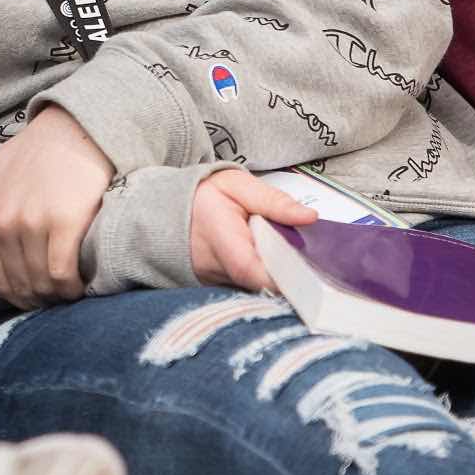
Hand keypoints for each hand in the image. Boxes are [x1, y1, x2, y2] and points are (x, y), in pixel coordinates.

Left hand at [0, 108, 112, 307]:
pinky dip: (71, 288)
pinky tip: (81, 287)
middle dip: (38, 300)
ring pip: (41, 283)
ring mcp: (31, 224)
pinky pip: (62, 274)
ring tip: (69, 295)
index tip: (34, 300)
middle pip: (20, 284)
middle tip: (55, 303)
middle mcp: (2, 224)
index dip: (17, 297)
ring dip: (56, 297)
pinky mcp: (63, 224)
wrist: (71, 130)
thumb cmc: (34, 151)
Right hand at [190, 168, 316, 290]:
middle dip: (288, 272)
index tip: (311, 267)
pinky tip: (267, 261)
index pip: (254, 270)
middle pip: (261, 283)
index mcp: (220, 238)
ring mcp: (213, 282)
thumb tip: (310, 217)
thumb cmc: (202, 196)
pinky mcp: (215, 288)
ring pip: (256, 288)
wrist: (164, 209)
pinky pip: (246, 289)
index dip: (285, 274)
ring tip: (282, 253)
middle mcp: (214, 268)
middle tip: (305, 256)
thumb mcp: (237, 185)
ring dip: (276, 274)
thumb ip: (273, 201)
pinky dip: (261, 278)